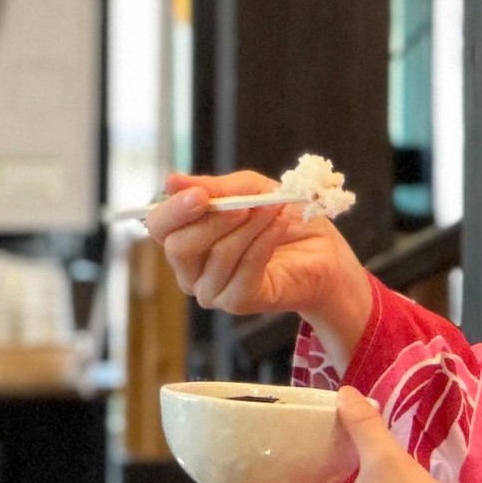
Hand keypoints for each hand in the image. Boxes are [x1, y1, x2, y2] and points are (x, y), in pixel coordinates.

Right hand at [145, 174, 372, 351]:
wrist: (323, 253)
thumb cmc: (280, 218)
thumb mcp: (249, 190)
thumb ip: (213, 188)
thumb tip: (171, 181)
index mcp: (184, 236)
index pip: (159, 226)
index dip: (174, 210)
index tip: (200, 195)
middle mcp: (190, 268)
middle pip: (179, 247)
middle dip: (213, 220)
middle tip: (245, 204)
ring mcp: (211, 289)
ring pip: (216, 255)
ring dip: (249, 226)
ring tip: (275, 208)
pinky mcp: (237, 302)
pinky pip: (244, 270)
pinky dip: (264, 242)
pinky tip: (280, 225)